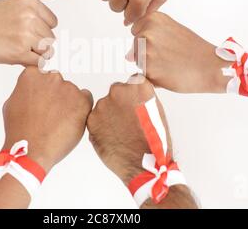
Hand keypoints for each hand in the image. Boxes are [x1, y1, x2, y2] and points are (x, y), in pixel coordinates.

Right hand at [0, 0, 56, 65]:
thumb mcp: (10, 6)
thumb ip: (31, 13)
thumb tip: (48, 29)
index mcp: (29, 1)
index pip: (52, 21)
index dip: (41, 30)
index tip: (27, 33)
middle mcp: (30, 15)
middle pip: (50, 36)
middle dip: (38, 43)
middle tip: (19, 44)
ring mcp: (26, 33)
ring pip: (48, 50)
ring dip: (36, 54)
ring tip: (19, 50)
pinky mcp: (21, 51)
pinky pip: (40, 62)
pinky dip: (31, 64)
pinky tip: (17, 58)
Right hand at [2, 67, 93, 171]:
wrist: (32, 149)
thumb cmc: (20, 130)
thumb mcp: (11, 103)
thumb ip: (24, 90)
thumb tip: (31, 89)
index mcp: (32, 75)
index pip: (41, 75)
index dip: (42, 90)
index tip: (41, 100)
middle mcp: (51, 77)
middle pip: (57, 83)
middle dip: (55, 95)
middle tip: (50, 114)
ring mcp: (68, 88)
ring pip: (71, 92)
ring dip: (67, 103)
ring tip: (58, 122)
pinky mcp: (82, 100)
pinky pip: (86, 98)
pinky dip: (81, 107)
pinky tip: (70, 120)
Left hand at [87, 77, 195, 207]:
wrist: (143, 164)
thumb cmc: (154, 141)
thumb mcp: (156, 110)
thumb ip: (141, 97)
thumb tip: (133, 96)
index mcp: (138, 86)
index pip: (131, 82)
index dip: (133, 96)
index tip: (134, 104)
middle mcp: (118, 90)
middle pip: (116, 92)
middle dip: (120, 104)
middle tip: (127, 121)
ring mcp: (103, 104)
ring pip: (104, 106)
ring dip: (109, 115)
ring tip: (120, 132)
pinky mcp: (91, 119)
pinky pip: (95, 118)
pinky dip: (101, 126)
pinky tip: (112, 136)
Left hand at [129, 12, 228, 92]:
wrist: (210, 67)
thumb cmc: (194, 50)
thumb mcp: (172, 30)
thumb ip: (149, 34)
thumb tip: (128, 55)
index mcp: (153, 18)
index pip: (136, 29)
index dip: (149, 39)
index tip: (165, 43)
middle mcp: (147, 31)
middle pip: (135, 46)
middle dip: (147, 52)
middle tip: (169, 55)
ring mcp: (145, 50)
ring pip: (137, 60)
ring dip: (148, 65)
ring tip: (169, 64)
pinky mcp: (147, 68)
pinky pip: (142, 74)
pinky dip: (152, 76)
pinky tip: (168, 73)